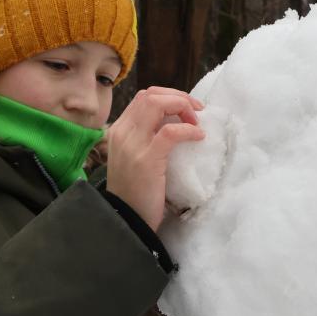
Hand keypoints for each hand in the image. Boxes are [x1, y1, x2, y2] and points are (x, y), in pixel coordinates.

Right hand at [105, 86, 205, 231]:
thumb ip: (145, 140)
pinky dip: (188, 129)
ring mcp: (132, 144)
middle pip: (151, 95)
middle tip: (196, 111)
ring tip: (196, 121)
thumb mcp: (134, 159)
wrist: (126, 220)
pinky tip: (198, 136)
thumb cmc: (135, 193)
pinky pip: (170, 131)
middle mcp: (122, 132)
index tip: (186, 109)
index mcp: (118, 131)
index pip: (143, 98)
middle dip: (178, 97)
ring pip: (157, 104)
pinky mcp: (147, 159)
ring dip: (182, 106)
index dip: (169, 97)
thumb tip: (174, 124)